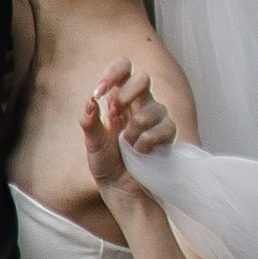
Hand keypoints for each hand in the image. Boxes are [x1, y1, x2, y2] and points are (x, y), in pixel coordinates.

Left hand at [79, 61, 177, 189]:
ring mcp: (155, 118)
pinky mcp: (167, 134)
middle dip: (126, 94)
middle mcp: (138, 104)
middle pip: (143, 77)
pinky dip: (147, 142)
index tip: (100, 92)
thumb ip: (89, 123)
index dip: (114, 73)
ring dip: (135, 128)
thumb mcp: (92, 144)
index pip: (123, 68)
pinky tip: (140, 152)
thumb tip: (91, 101)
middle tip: (114, 113)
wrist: (122, 190)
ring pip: (153, 107)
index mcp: (118, 100)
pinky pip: (165, 127)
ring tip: (127, 145)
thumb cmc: (107, 165)